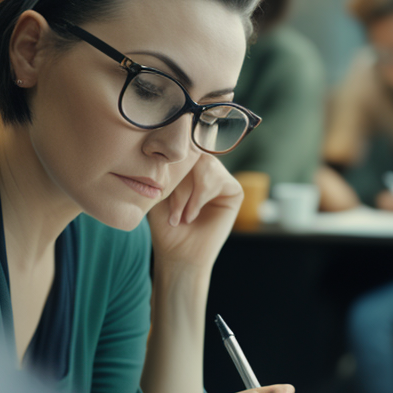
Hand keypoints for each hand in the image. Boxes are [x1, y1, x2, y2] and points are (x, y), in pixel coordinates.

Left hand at [147, 154, 242, 270]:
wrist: (176, 254)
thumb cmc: (164, 226)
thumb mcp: (158, 190)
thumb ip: (167, 164)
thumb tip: (174, 138)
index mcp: (187, 165)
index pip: (181, 146)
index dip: (170, 162)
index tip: (159, 187)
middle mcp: (205, 168)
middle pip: (193, 154)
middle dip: (178, 183)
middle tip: (170, 210)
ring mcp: (220, 178)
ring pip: (205, 165)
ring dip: (187, 193)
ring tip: (180, 216)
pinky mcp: (234, 190)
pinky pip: (218, 178)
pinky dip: (200, 197)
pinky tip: (192, 216)